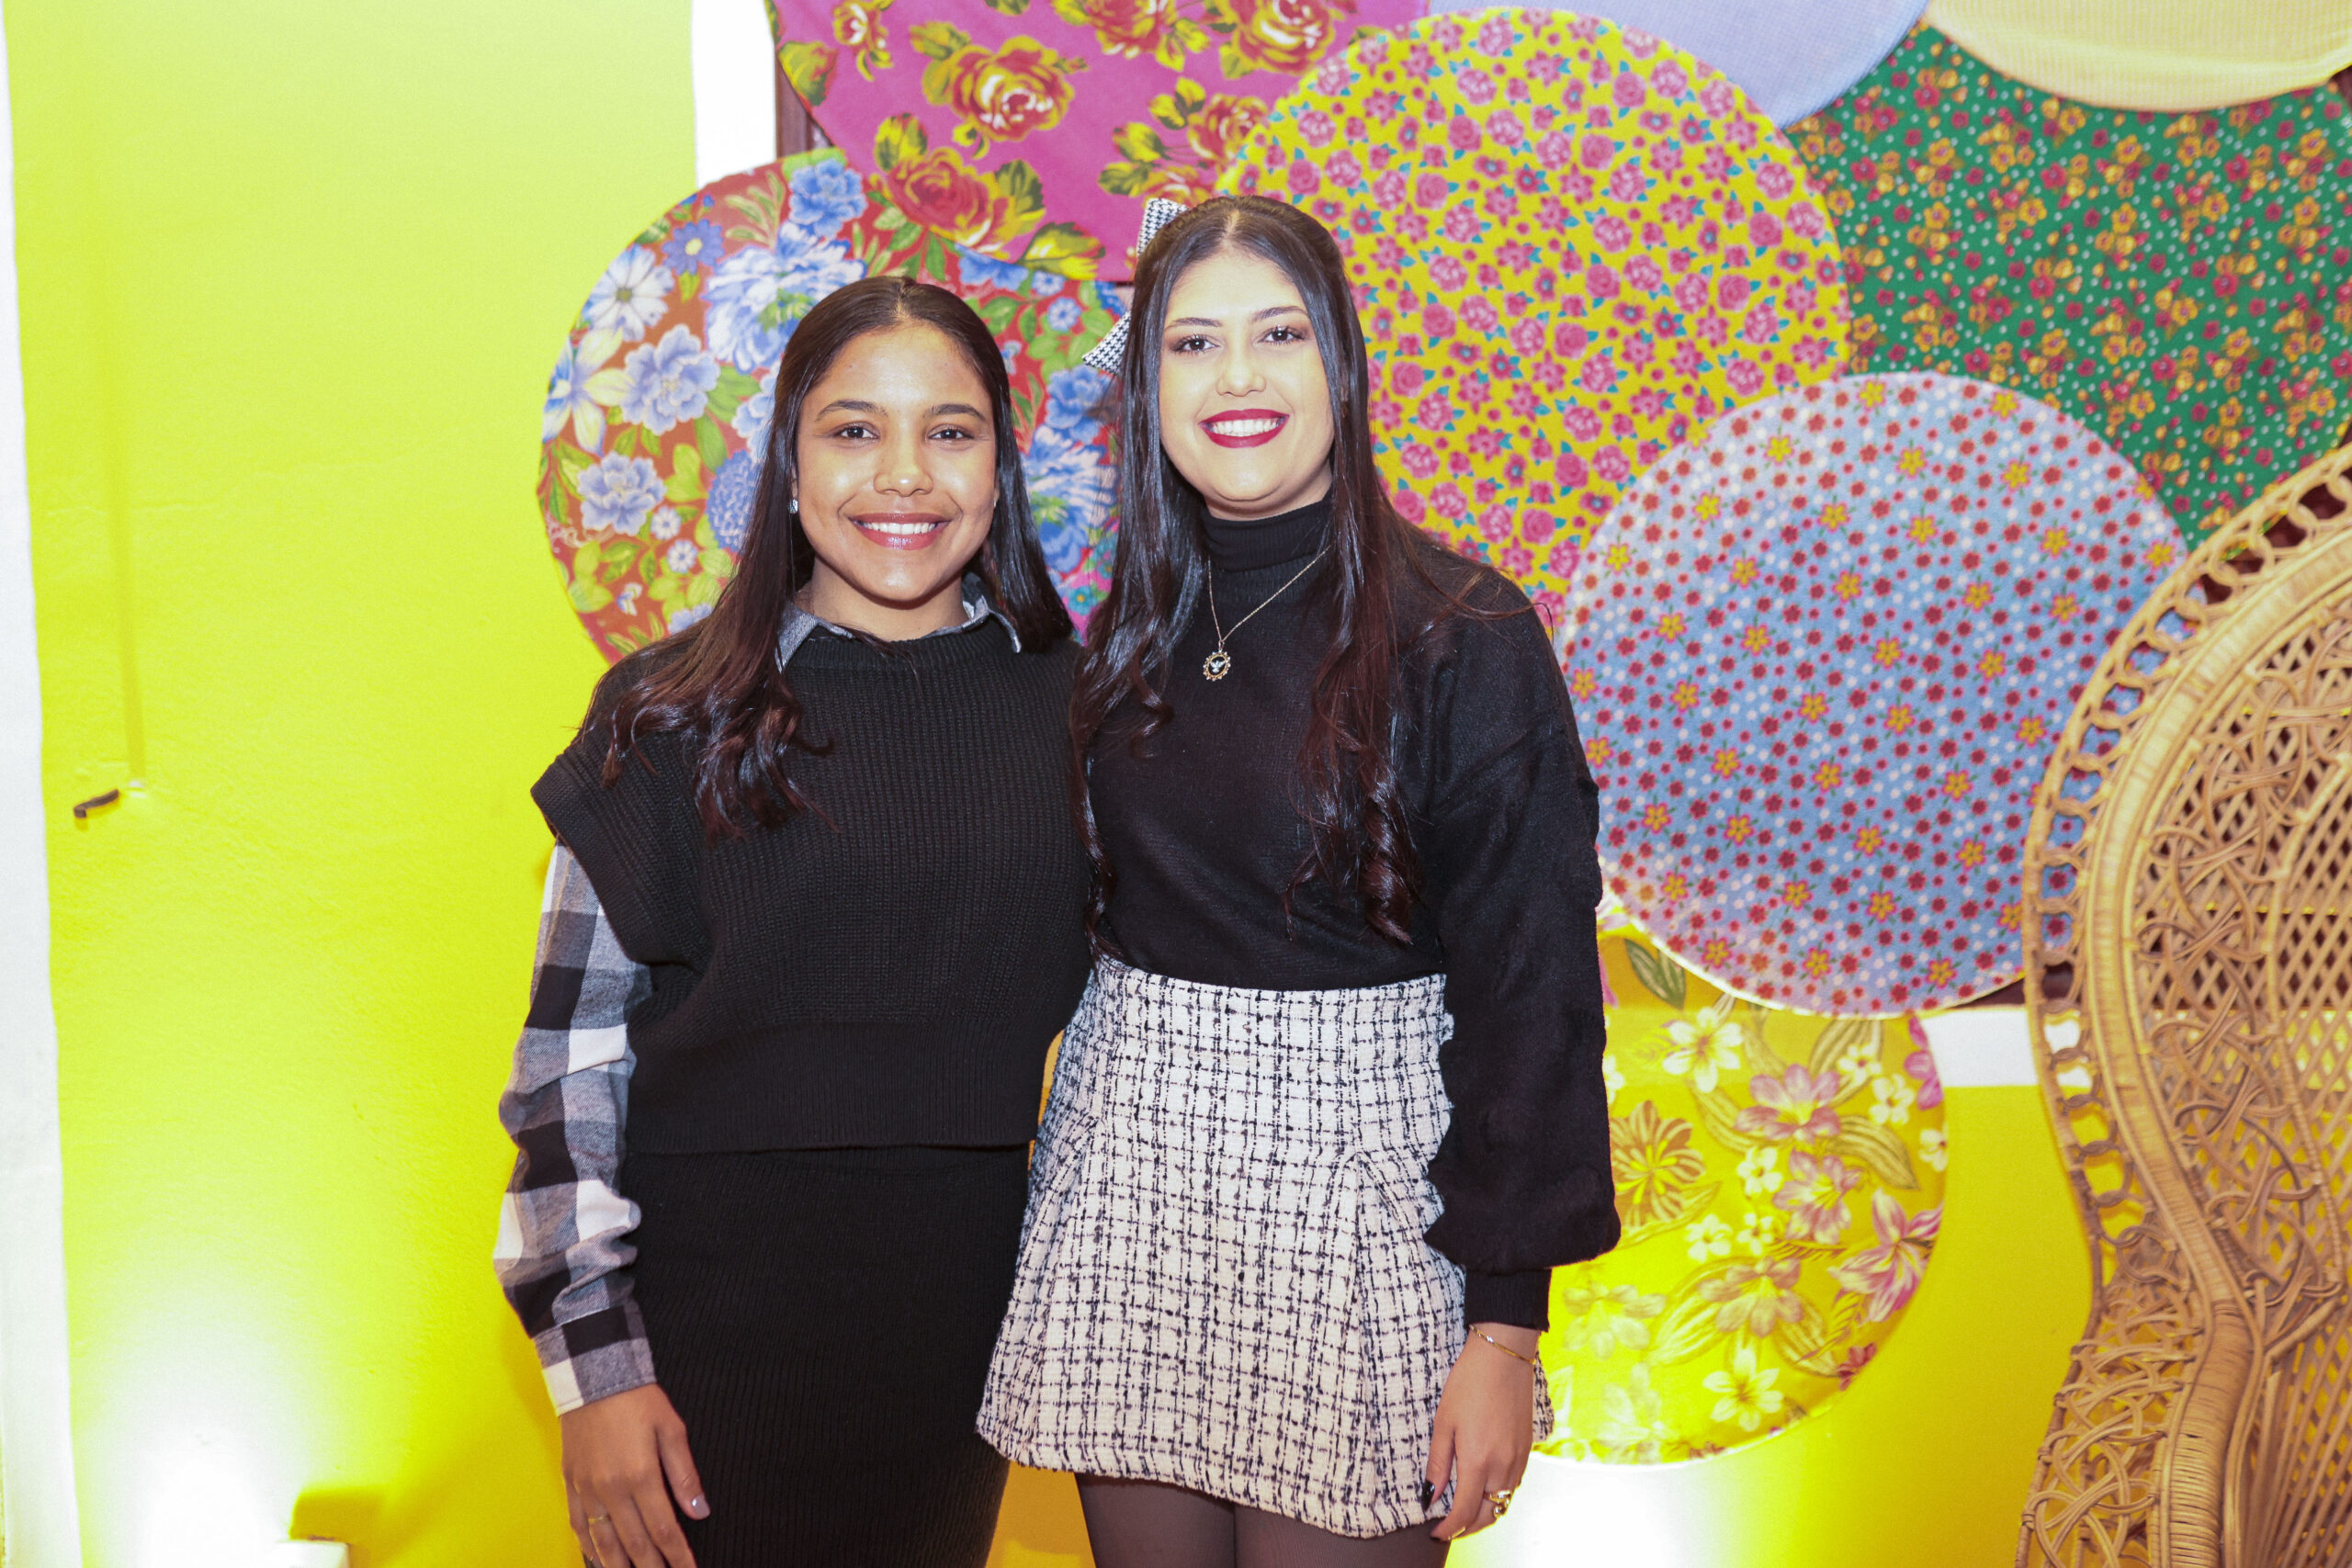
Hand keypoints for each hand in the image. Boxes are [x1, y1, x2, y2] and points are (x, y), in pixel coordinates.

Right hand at [561, 1383, 709, 1566]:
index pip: (664, 1529)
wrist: (592, 1377)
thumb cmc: (637, 1400)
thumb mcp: (671, 1429)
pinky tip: (599, 1560)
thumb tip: (700, 1511)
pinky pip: (578, 1527)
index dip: (678, 1556)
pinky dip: (589, 1549)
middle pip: (634, 1544)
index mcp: (641, 1476)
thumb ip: (685, 1475)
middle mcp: (611, 1490)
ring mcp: (587, 1490)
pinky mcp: (571, 1484)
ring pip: (603, 1543)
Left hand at [1426, 1322, 1537, 1540]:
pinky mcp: (1527, 1449)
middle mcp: (1503, 1466)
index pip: (1464, 1512)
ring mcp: (1519, 1459)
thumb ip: (1438, 1464)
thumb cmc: (1468, 1384)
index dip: (1449, 1528)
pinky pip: (1514, 1485)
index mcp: (1478, 1461)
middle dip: (1468, 1528)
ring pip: (1504, 1502)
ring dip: (1486, 1513)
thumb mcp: (1443, 1423)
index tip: (1435, 1532)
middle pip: (1489, 1515)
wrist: (1504, 1357)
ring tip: (1465, 1510)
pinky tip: (1485, 1487)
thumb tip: (1430, 1496)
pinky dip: (1499, 1495)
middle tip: (1449, 1527)